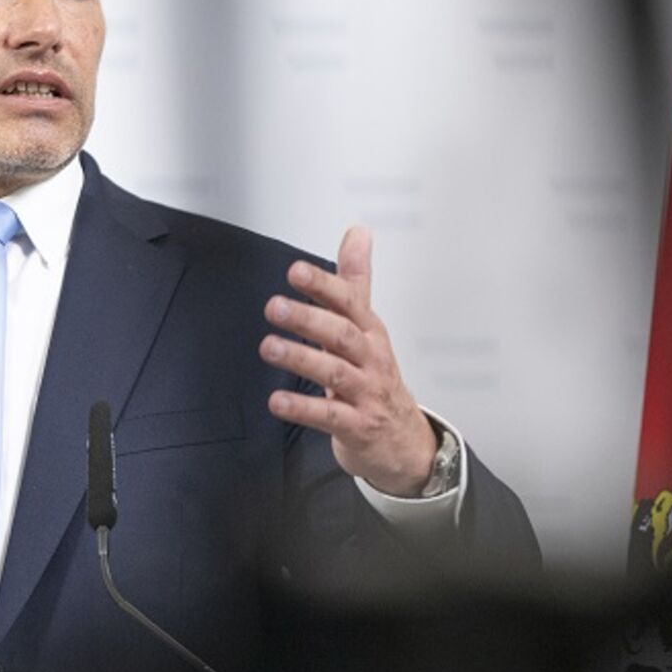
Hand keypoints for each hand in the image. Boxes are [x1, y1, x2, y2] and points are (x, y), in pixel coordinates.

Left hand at [257, 226, 437, 496]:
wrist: (403, 439)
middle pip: (342, 334)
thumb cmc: (377, 375)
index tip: (296, 271)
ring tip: (269, 347)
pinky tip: (276, 401)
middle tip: (274, 306)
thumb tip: (357, 231)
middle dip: (308, 319)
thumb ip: (355, 280)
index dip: (323, 286)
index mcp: (369, 332)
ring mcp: (366, 393)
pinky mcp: (357, 426)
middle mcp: (370, 359)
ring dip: (301, 359)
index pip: (349, 302)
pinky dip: (303, 408)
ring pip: (335, 373)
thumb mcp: (368, 326)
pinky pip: (329, 416)